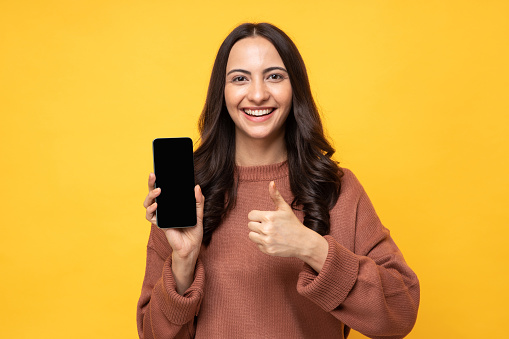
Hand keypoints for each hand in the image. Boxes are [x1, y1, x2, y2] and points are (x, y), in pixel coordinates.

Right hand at [143, 173, 204, 292]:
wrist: (192, 247)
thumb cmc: (194, 231)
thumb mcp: (199, 213)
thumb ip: (198, 201)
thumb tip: (196, 187)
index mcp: (172, 204)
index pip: (164, 190)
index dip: (160, 180)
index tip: (160, 170)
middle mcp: (164, 209)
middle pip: (153, 194)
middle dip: (151, 183)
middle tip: (154, 175)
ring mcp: (161, 216)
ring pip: (148, 203)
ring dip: (151, 196)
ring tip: (158, 191)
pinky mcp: (160, 224)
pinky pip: (150, 217)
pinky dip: (151, 211)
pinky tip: (155, 206)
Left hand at [247, 181, 327, 271]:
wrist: (303, 242)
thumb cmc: (293, 223)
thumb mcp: (284, 208)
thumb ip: (275, 196)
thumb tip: (271, 182)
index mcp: (269, 217)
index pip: (251, 215)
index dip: (257, 216)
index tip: (264, 217)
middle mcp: (266, 229)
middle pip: (250, 225)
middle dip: (258, 224)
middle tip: (269, 225)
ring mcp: (267, 241)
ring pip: (251, 235)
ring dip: (257, 234)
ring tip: (269, 233)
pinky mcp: (267, 250)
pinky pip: (257, 245)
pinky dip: (262, 243)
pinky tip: (272, 240)